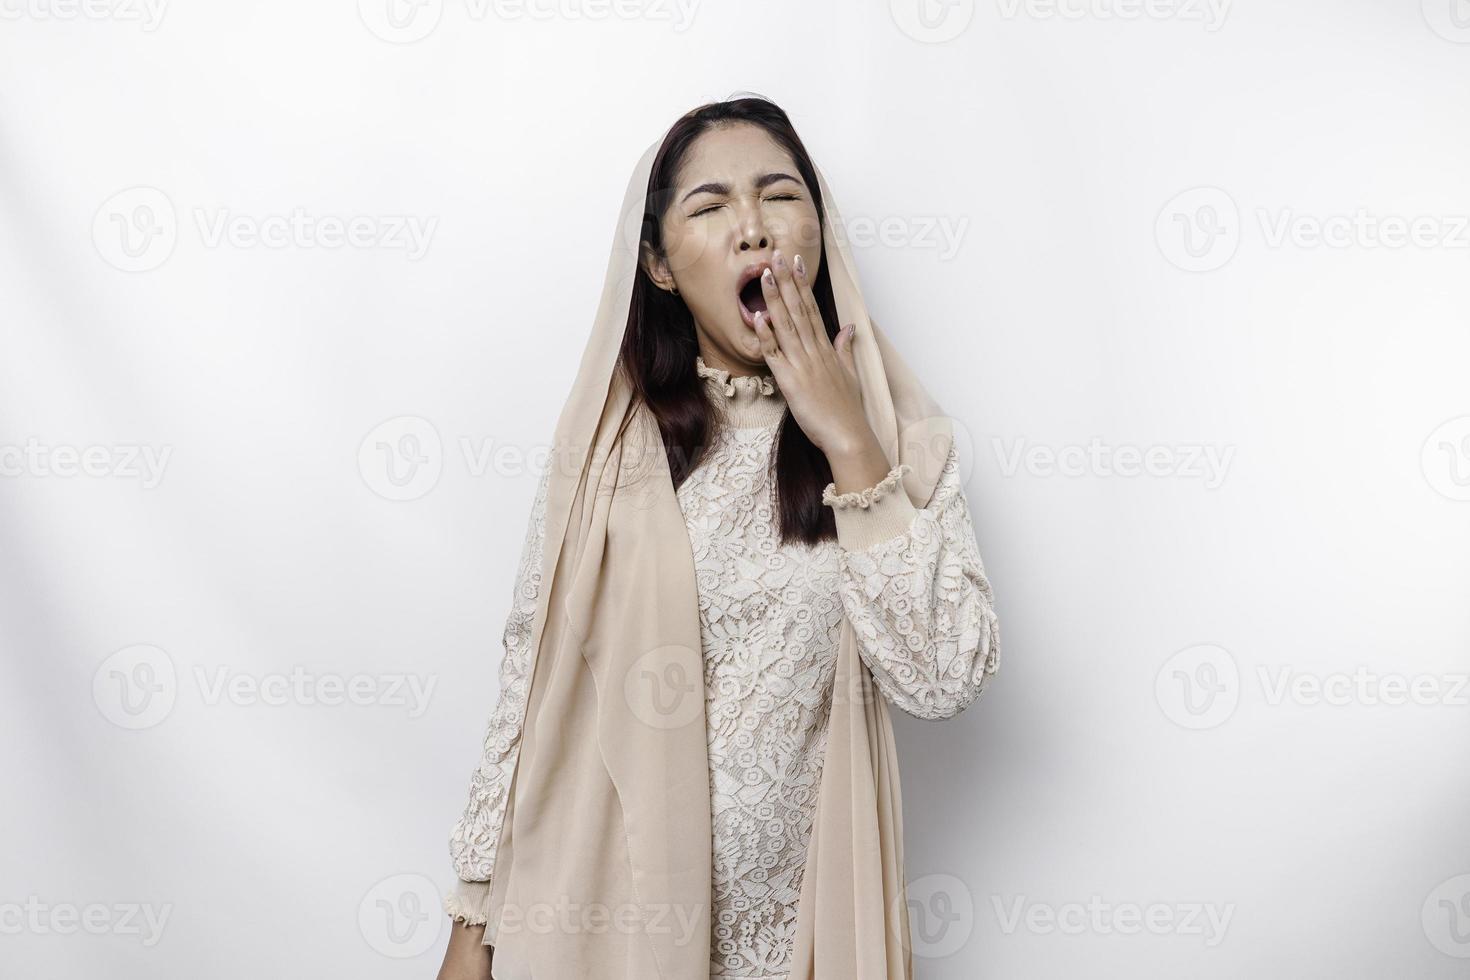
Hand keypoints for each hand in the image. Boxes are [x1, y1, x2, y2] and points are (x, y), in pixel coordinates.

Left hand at [752, 248, 872, 457]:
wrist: (848, 436)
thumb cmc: (847, 410)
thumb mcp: (849, 375)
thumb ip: (845, 349)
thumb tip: (848, 328)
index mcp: (826, 349)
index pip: (812, 309)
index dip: (803, 285)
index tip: (797, 263)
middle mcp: (814, 352)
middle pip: (799, 310)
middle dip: (787, 281)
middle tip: (777, 255)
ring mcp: (802, 365)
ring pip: (786, 325)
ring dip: (774, 298)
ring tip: (764, 274)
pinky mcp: (790, 381)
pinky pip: (775, 354)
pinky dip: (766, 335)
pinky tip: (758, 316)